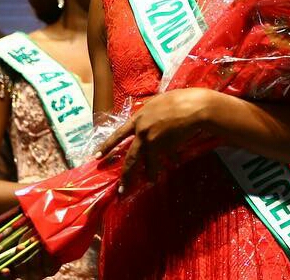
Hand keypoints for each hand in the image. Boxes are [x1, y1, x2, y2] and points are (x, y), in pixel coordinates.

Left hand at [95, 88, 218, 193]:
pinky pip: (166, 159)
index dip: (107, 146)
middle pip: (131, 158)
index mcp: (138, 118)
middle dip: (126, 175)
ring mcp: (154, 141)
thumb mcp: (157, 102)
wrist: (193, 107)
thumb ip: (148, 113)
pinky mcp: (166, 148)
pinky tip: (174, 165)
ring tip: (150, 181)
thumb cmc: (178, 100)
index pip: (118, 135)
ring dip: (150, 174)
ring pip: (148, 164)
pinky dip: (171, 161)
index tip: (96, 157)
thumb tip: (145, 118)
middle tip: (121, 189)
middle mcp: (142, 132)